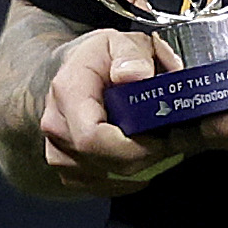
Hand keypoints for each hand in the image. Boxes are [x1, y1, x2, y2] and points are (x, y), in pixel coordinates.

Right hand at [40, 29, 193, 194]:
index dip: (133, 147)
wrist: (70, 71)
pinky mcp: (67, 168)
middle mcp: (57, 125)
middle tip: (171, 140)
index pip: (92, 138)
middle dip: (145, 157)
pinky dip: (125, 179)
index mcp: (69, 92)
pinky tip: (140, 160)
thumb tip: (136, 75)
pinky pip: (98, 187)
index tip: (162, 138)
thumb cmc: (98, 59)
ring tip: (155, 144)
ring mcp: (58, 150)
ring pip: (103, 179)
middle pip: (103, 163)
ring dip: (137, 168)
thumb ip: (132, 54)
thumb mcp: (119, 41)